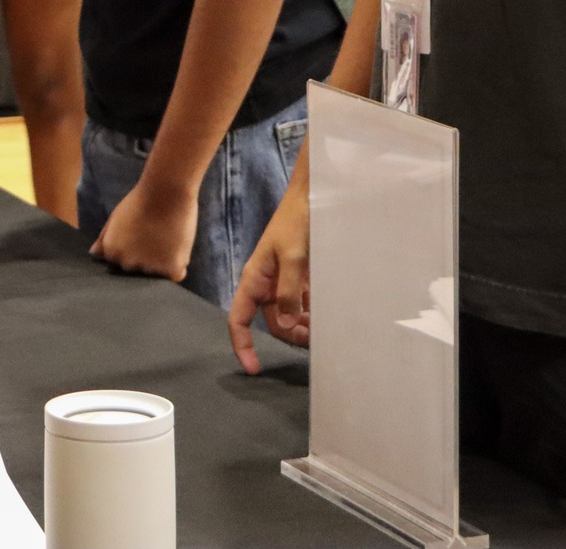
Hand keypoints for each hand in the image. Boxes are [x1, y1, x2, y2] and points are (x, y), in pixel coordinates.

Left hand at [90, 178, 198, 282]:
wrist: (166, 190)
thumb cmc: (142, 200)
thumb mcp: (116, 217)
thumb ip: (104, 238)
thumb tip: (94, 254)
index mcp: (112, 252)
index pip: (120, 264)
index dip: (132, 250)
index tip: (140, 234)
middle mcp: (127, 264)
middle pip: (138, 271)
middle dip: (146, 259)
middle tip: (155, 234)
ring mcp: (149, 268)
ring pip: (157, 274)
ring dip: (163, 262)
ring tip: (167, 237)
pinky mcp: (171, 268)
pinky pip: (177, 274)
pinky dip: (179, 264)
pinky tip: (178, 246)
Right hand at [230, 175, 308, 370]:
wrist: (314, 197)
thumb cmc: (297, 221)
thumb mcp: (292, 257)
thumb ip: (288, 292)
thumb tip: (287, 326)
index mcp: (255, 279)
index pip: (238, 319)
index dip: (242, 345)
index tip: (253, 369)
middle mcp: (266, 283)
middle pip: (271, 322)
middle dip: (289, 335)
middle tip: (314, 339)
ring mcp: (283, 280)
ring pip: (289, 316)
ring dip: (303, 325)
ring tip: (323, 328)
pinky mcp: (299, 276)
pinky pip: (302, 304)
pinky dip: (312, 312)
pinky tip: (327, 311)